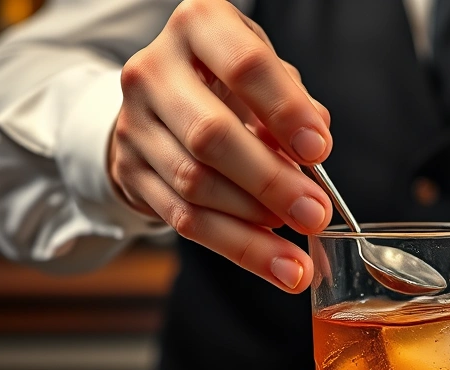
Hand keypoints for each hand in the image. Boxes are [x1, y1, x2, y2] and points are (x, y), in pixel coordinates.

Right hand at [108, 0, 332, 292]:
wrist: (160, 103)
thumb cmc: (228, 84)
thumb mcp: (265, 75)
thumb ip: (293, 104)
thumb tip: (313, 149)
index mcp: (199, 26)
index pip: (245, 65)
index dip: (285, 111)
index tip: (319, 151)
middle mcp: (155, 69)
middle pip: (211, 135)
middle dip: (270, 182)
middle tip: (314, 213)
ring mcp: (134, 123)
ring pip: (194, 185)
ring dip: (253, 227)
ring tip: (298, 252)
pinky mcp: (129, 172)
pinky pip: (183, 220)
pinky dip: (235, 246)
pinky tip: (273, 263)